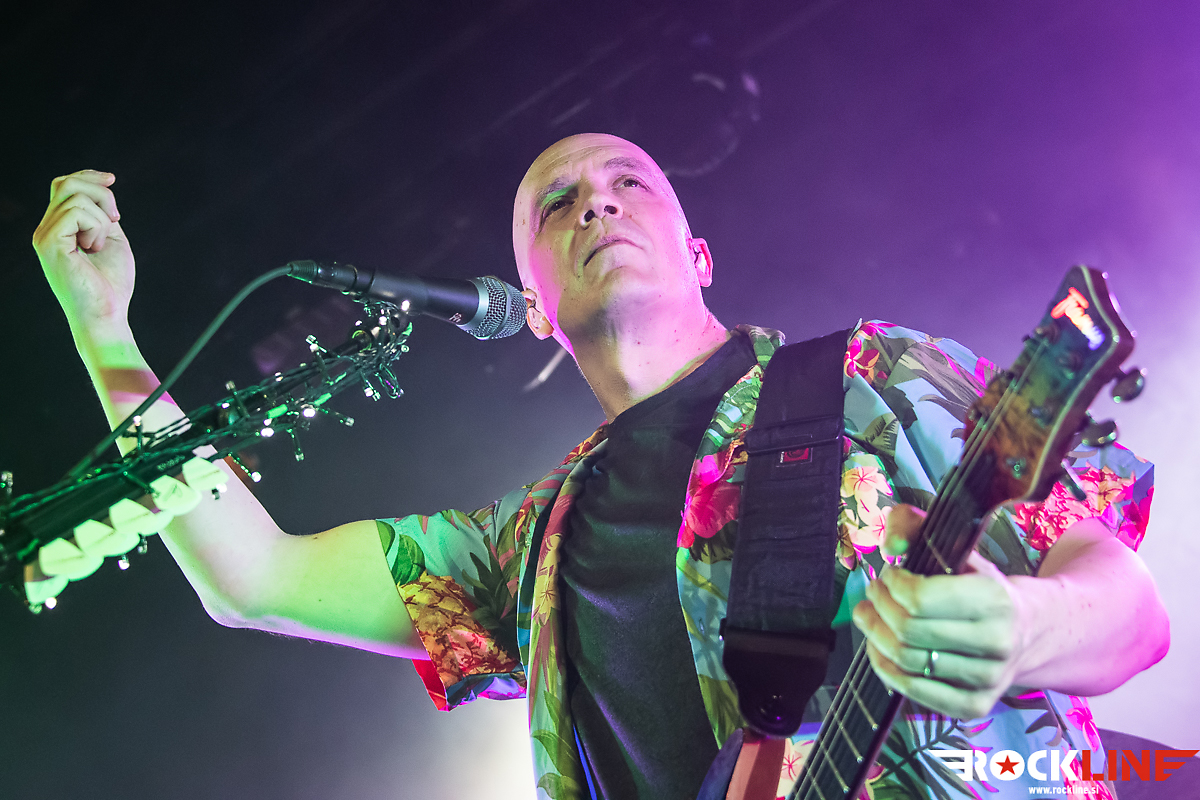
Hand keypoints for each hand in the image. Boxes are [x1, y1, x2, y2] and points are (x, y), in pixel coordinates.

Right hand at [32, 170, 134, 330]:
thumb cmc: (111, 286)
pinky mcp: (49, 242)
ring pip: (74, 196)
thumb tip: (103, 187)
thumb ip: (102, 215)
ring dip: (101, 218)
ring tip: (101, 245)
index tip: (112, 180)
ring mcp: (44, 236)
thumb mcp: (112, 240)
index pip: (64, 187)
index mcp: (59, 230)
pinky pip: (76, 211)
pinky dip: (96, 226)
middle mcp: (46, 231)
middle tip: (117, 220)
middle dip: (101, 192)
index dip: (89, 177)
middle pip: (66, 183)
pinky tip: (95, 248)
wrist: (105, 316)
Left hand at [851, 505, 1034, 718]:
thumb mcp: (957, 546)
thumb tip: (889, 545)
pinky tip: (880, 649)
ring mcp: (988, 678)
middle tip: (874, 594)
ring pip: (906, 661)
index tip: (889, 575)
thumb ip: (915, 526)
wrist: (1034, 630)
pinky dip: (886, 670)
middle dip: (878, 607)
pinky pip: (915, 692)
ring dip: (875, 636)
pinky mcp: (976, 705)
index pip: (918, 598)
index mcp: (994, 598)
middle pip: (907, 630)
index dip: (891, 584)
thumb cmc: (982, 584)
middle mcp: (996, 641)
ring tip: (871, 617)